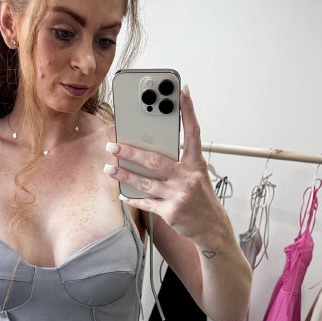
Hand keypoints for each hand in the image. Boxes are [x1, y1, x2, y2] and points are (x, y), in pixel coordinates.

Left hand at [103, 88, 227, 244]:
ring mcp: (179, 196)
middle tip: (113, 146)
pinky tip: (123, 194)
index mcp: (196, 165)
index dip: (189, 111)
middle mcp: (188, 178)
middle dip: (130, 153)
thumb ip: (179, 163)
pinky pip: (146, 202)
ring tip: (109, 168)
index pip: (193, 133)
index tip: (182, 92)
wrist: (211, 228)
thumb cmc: (201, 199)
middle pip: (155, 161)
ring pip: (145, 182)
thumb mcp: (197, 177)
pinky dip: (133, 198)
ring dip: (124, 175)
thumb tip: (152, 151)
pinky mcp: (170, 212)